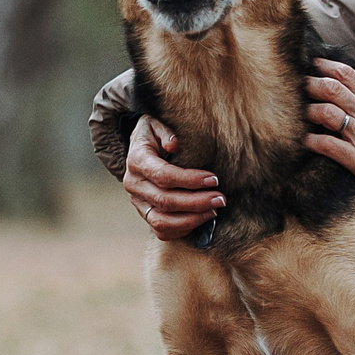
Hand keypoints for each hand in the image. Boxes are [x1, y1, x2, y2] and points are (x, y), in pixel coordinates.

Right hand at [122, 116, 223, 241]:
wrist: (139, 149)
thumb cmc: (153, 134)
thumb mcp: (156, 123)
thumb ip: (166, 131)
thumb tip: (175, 144)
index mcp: (137, 161)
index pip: (164, 175)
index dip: (190, 180)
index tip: (214, 179)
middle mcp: (134, 184)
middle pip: (165, 201)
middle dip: (196, 202)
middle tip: (221, 199)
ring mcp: (138, 202)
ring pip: (162, 221)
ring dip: (191, 219)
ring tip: (214, 211)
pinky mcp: (145, 214)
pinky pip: (161, 231)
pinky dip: (182, 229)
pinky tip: (201, 219)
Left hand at [304, 58, 354, 216]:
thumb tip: (344, 93)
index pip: (346, 74)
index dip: (322, 66)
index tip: (308, 65)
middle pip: (331, 88)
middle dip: (308, 84)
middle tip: (294, 88)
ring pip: (325, 112)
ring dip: (306, 112)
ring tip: (295, 115)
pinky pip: (326, 144)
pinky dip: (309, 141)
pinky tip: (301, 141)